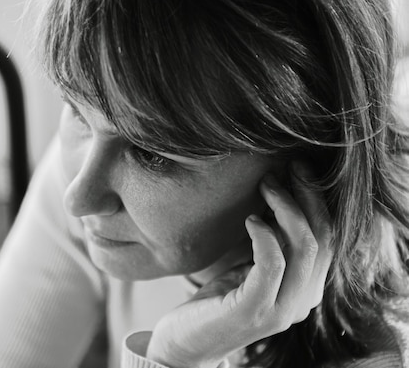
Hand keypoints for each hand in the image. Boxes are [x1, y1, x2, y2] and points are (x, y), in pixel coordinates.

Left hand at [146, 161, 332, 367]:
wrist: (185, 343)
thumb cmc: (216, 300)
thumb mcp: (250, 267)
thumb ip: (272, 244)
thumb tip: (278, 194)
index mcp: (305, 289)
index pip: (327, 238)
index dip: (316, 200)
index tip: (297, 169)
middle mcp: (302, 301)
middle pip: (322, 238)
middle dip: (305, 197)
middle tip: (283, 170)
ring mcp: (280, 310)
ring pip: (304, 248)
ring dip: (285, 209)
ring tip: (265, 187)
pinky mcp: (252, 311)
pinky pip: (272, 265)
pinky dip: (265, 236)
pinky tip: (250, 219)